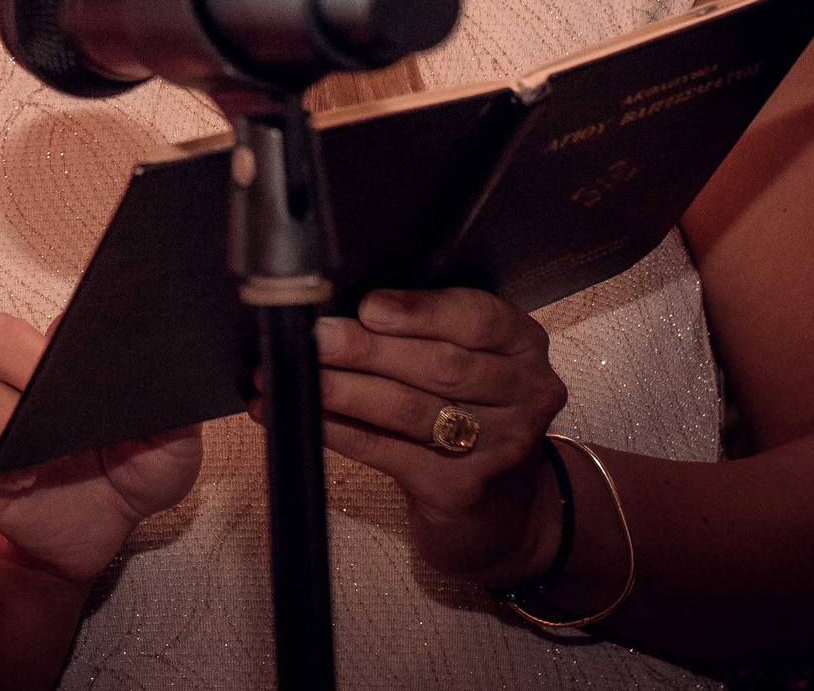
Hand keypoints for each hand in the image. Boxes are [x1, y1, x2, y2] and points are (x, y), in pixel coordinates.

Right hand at [0, 312, 202, 583]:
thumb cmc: (135, 475)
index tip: (78, 382)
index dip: (51, 346)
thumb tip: (157, 368)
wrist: (102, 531)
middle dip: (20, 374)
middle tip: (50, 417)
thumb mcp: (173, 445)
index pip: (44, 316)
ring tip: (38, 460)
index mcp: (61, 356)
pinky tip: (16, 483)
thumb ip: (170, 405)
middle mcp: (15, 374)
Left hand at [257, 286, 567, 585]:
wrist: (501, 507)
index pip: (478, 319)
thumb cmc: (468, 410)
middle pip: (439, 366)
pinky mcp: (459, 487)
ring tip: (290, 374)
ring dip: (341, 390)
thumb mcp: (469, 360)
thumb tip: (340, 309)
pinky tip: (298, 416)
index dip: (421, 312)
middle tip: (313, 338)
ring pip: (408, 409)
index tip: (369, 307)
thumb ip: (424, 331)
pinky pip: (385, 449)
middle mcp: (523, 395)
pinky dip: (335, 430)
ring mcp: (498, 447)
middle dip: (366, 350)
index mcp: (523, 346)